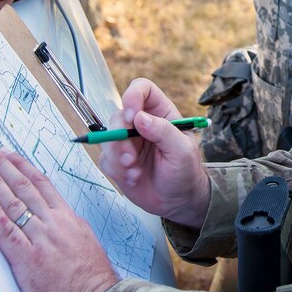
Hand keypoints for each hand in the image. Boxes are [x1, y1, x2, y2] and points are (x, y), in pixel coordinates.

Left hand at [0, 142, 117, 291]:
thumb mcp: (84, 243)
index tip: (7, 154)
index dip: (21, 165)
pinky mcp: (26, 259)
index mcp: (67, 218)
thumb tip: (52, 218)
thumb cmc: (92, 280)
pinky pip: (5, 229)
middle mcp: (54, 223)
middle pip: (23, 185)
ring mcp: (40, 239)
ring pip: (13, 201)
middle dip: (1, 164)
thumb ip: (66, 228)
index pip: (41, 183)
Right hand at [99, 79, 210, 228]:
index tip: (132, 117)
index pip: (142, 89)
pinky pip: (106, 158)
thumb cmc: (185, 172)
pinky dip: (116, 170)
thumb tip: (139, 117)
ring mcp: (128, 142)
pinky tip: (133, 178)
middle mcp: (142, 123)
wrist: (177, 202)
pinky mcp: (118, 160)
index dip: (133, 96)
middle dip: (120, 137)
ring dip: (118, 157)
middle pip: (119, 115)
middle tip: (130, 158)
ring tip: (135, 173)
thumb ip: (163, 132)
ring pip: (108, 138)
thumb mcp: (182, 151)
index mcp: (161, 113)